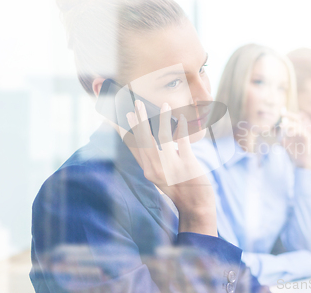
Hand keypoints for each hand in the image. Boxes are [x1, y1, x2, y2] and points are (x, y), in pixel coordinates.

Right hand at [126, 100, 216, 235]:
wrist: (196, 207)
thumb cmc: (180, 189)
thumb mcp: (162, 176)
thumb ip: (156, 159)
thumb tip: (152, 137)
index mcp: (148, 170)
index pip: (132, 146)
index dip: (123, 130)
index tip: (114, 117)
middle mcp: (156, 169)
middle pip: (143, 139)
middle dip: (139, 120)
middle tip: (136, 103)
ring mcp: (171, 167)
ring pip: (162, 137)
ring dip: (162, 118)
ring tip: (164, 104)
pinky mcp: (187, 165)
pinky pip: (182, 141)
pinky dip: (181, 128)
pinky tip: (181, 117)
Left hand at [279, 111, 310, 168]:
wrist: (301, 163)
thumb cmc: (294, 153)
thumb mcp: (285, 143)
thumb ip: (280, 136)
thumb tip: (274, 130)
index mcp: (299, 130)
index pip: (295, 119)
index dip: (289, 115)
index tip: (281, 112)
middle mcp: (304, 130)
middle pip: (298, 119)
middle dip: (290, 115)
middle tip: (282, 114)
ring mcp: (307, 134)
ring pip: (299, 125)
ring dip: (290, 124)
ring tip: (281, 125)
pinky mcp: (309, 139)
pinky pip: (302, 132)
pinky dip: (295, 131)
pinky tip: (289, 133)